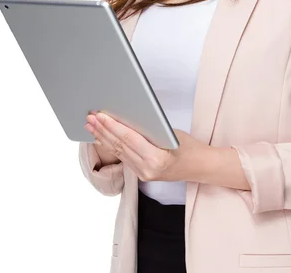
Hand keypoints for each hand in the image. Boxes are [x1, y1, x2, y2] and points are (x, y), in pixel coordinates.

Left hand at [85, 111, 209, 181]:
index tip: (100, 115)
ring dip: (103, 137)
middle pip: (120, 146)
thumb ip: (149, 130)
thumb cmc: (189, 147)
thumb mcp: (171, 133)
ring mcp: (143, 174)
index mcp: (156, 158)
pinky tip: (102, 137)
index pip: (129, 139)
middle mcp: (147, 169)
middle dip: (103, 130)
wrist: (199, 167)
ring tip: (91, 125)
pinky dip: (111, 145)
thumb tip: (126, 118)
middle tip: (90, 117)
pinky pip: (123, 157)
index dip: (112, 126)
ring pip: (119, 152)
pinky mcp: (141, 174)